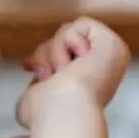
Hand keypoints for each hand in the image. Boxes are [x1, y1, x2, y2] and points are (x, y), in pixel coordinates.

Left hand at [16, 16, 130, 129]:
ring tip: (59, 73)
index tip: (26, 66)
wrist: (60, 111)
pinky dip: (68, 41)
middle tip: (46, 75)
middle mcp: (103, 67)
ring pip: (67, 32)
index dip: (42, 55)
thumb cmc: (44, 113)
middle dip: (44, 54)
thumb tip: (34, 78)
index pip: (62, 53)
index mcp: (88, 81)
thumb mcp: (36, 93)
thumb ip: (40, 82)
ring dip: (53, 51)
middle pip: (62, 40)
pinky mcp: (112, 43)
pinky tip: (73, 64)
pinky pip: (82, 24)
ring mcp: (110, 55)